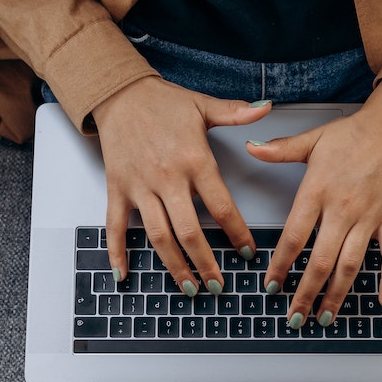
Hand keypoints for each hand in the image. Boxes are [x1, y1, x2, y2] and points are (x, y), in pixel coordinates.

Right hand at [91, 76, 270, 294]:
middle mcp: (167, 178)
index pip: (221, 205)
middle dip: (205, 263)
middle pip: (188, 231)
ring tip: (189, 288)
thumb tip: (267, 107)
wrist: (120, 93)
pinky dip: (117, 253)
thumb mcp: (202, 105)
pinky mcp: (117, 189)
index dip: (237, 232)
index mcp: (194, 159)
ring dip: (174, 266)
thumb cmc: (163, 102)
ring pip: (157, 235)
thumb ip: (236, 113)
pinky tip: (123, 275)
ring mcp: (140, 186)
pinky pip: (115, 227)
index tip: (248, 252)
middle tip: (218, 286)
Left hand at [247, 80, 381, 327]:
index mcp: (317, 192)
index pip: (294, 237)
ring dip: (337, 295)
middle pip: (320, 261)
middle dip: (305, 294)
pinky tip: (381, 300)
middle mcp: (342, 209)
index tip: (271, 286)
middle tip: (294, 317)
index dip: (280, 266)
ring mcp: (369, 217)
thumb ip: (279, 150)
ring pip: (351, 265)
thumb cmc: (353, 132)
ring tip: (325, 318)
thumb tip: (249, 148)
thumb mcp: (311, 139)